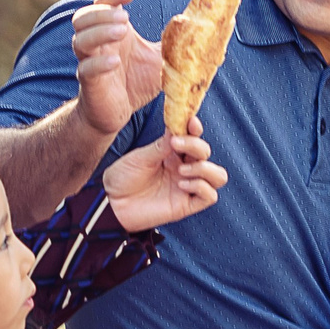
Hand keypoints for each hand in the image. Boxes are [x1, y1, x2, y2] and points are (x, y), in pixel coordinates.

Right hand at [72, 0, 165, 136]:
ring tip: (123, 31)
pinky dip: (99, 63)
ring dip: (99, 31)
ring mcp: (89, 62)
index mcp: (111, 32)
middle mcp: (97, 44)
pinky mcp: (90, 84)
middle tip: (126, 19)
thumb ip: (171, 41)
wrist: (117, 114)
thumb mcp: (160, 58)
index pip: (102, 3)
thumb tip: (195, 25)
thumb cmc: (136, 83)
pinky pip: (85, 69)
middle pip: (82, 17)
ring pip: (80, 40)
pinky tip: (114, 61)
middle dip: (102, 13)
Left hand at [104, 122, 225, 230]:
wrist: (111, 203)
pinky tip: (181, 184)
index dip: (196, 129)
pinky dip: (201, 186)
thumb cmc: (122, 178)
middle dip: (196, 146)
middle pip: (206, 153)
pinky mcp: (186, 205)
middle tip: (175, 145)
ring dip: (204, 168)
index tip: (191, 122)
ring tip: (181, 170)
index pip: (194, 138)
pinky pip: (210, 196)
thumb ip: (162, 144)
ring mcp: (187, 187)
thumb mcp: (141, 157)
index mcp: (173, 154)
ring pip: (218, 176)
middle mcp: (183, 169)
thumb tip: (178, 126)